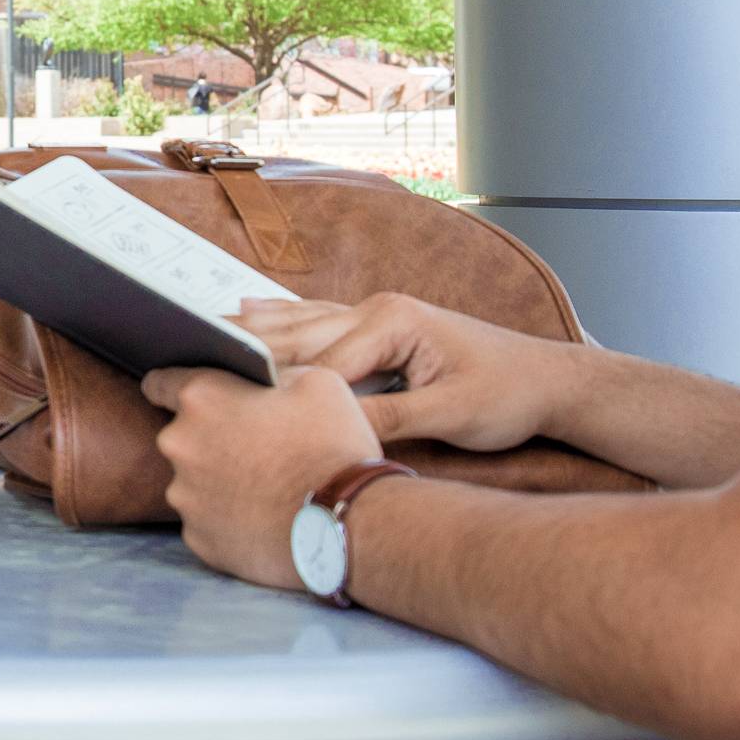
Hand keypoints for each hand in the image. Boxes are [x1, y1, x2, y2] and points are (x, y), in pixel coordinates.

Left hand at [142, 362, 386, 590]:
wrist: (351, 522)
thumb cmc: (334, 446)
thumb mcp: (317, 381)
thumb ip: (273, 374)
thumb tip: (264, 383)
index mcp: (202, 399)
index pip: (159, 382)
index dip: (171, 386)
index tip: (183, 395)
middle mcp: (180, 446)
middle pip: (182, 437)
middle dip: (209, 438)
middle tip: (253, 448)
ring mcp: (186, 497)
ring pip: (193, 483)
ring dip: (217, 482)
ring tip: (264, 487)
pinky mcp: (199, 539)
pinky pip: (206, 522)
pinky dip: (227, 519)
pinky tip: (261, 517)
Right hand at [230, 293, 570, 454]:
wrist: (551, 380)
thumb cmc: (508, 395)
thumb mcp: (451, 415)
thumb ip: (389, 419)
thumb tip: (332, 430)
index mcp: (394, 322)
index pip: (320, 359)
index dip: (275, 382)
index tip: (230, 398)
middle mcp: (379, 310)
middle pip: (299, 331)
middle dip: (244, 345)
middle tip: (189, 353)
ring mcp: (378, 313)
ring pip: (301, 321)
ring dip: (253, 328)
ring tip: (200, 330)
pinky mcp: (381, 325)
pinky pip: (318, 322)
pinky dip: (281, 323)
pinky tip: (247, 316)